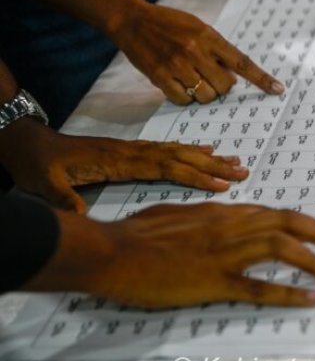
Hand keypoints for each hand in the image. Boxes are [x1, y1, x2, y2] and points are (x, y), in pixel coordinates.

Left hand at [0, 118, 248, 213]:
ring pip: (178, 151)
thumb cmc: (38, 165)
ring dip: (208, 157)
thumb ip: (64, 199)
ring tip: (234, 161)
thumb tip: (81, 216)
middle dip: (213, 165)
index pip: (165, 168)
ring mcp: (134, 149)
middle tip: (242, 169)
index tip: (219, 185)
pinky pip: (168, 150)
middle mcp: (132, 152)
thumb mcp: (44, 184)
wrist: (27, 144)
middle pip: (180, 156)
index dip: (194, 176)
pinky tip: (206, 151)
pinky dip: (190, 150)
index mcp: (118, 161)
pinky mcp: (131, 151)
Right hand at [24, 202, 314, 307]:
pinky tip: (310, 298)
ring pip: (280, 248)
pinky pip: (258, 286)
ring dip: (312, 260)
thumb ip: (205, 215)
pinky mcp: (213, 281)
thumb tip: (221, 214)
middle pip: (287, 223)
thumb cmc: (137, 234)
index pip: (274, 213)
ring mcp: (224, 253)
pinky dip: (289, 292)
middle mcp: (230, 226)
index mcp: (223, 211)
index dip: (304, 222)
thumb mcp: (177, 215)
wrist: (112, 251)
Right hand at [108, 2, 284, 104]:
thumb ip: (218, 50)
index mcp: (209, 36)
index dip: (261, 78)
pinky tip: (179, 85)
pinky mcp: (159, 76)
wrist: (132, 20)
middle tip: (210, 77)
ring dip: (204, 94)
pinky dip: (185, 98)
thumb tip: (234, 77)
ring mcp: (177, 64)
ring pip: (205, 96)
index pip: (242, 62)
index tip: (278, 90)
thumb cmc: (170, 24)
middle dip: (222, 87)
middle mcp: (195, 50)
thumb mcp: (199, 28)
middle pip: (225, 86)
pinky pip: (183, 100)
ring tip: (192, 79)